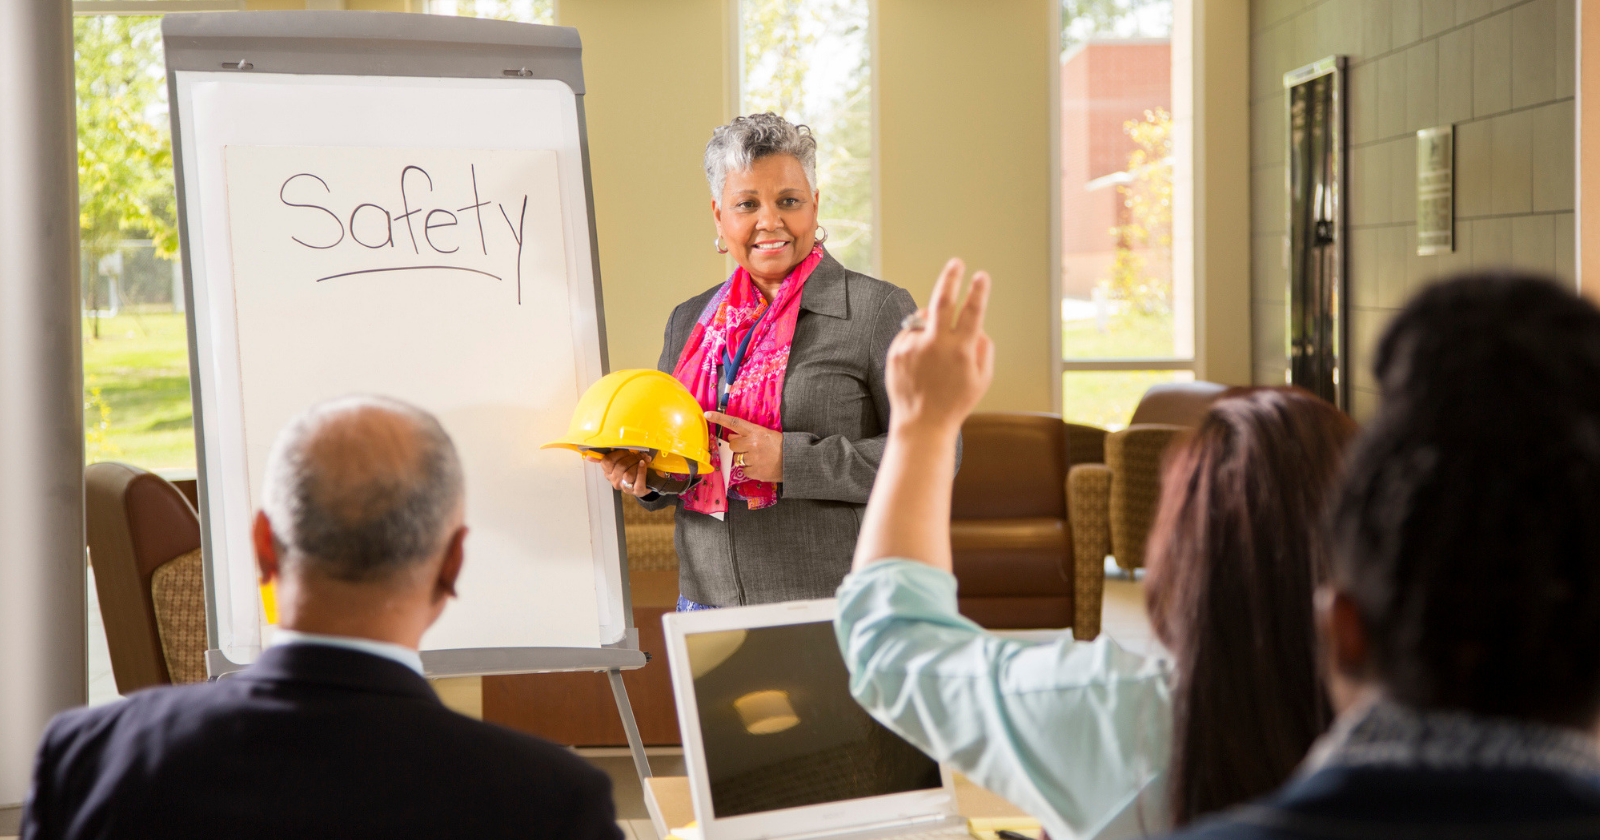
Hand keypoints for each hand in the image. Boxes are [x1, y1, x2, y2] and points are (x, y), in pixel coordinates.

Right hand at [598, 450, 654, 497]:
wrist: (647, 483)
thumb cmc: (632, 470)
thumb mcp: (619, 462)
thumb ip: (605, 457)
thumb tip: (588, 456)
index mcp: (608, 472)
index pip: (607, 461)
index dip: (618, 454)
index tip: (626, 451)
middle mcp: (615, 481)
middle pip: (620, 466)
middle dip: (631, 457)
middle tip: (639, 455)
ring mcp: (625, 487)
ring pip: (628, 474)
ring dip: (637, 464)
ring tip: (643, 460)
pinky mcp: (637, 491)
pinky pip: (638, 480)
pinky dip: (642, 470)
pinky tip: (644, 464)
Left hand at [704, 411, 783, 482]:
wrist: (795, 461)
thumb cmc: (781, 446)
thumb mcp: (766, 435)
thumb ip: (748, 435)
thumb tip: (732, 437)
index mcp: (756, 432)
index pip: (734, 423)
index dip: (720, 418)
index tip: (707, 414)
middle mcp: (752, 444)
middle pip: (733, 445)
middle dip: (738, 447)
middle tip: (750, 449)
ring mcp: (752, 458)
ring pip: (737, 458)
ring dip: (745, 459)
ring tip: (759, 458)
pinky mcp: (754, 471)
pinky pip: (743, 470)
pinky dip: (749, 469)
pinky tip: (760, 466)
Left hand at [887, 257, 992, 434]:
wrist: (921, 424)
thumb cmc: (954, 403)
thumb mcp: (982, 380)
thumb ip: (983, 349)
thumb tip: (975, 327)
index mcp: (960, 351)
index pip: (972, 312)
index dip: (978, 291)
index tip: (981, 275)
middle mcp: (935, 345)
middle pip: (942, 300)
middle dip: (951, 278)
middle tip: (956, 263)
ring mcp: (913, 347)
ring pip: (924, 317)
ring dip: (931, 322)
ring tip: (934, 351)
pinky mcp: (896, 351)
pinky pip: (909, 333)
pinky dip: (917, 338)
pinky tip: (920, 361)